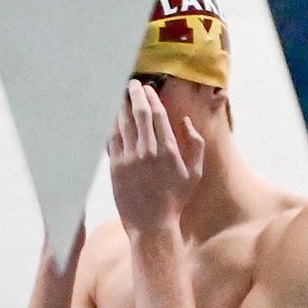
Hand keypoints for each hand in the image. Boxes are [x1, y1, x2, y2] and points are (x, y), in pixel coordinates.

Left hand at [105, 81, 199, 231]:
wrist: (152, 223)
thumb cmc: (175, 199)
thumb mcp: (195, 174)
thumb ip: (196, 146)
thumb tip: (185, 122)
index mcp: (170, 152)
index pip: (158, 116)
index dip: (152, 98)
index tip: (148, 89)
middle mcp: (149, 152)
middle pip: (139, 113)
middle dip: (135, 94)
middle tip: (132, 84)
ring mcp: (129, 157)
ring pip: (123, 122)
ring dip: (121, 105)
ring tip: (121, 95)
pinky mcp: (115, 164)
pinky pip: (111, 137)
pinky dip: (111, 123)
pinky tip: (112, 115)